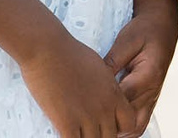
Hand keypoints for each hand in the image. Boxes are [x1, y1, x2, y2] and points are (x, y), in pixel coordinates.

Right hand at [20, 33, 141, 137]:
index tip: (106, 123)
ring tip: (76, 132)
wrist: (47, 48)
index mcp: (113, 94)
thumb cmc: (69, 51)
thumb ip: (106, 83)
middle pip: (111, 137)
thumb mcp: (98, 65)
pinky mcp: (67, 122)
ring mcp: (86, 117)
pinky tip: (64, 133)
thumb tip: (106, 88)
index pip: (129, 123)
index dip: (119, 127)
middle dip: (100, 135)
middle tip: (87, 129)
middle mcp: (104, 108)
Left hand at [102, 0, 177, 131]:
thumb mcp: (127, 40)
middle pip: (130, 121)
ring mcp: (152, 99)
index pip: (123, 100)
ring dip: (119, 131)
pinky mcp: (149, 101)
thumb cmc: (143, 31)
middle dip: (110, 125)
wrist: (162, 27)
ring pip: (137, 128)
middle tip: (89, 123)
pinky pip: (139, 123)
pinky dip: (125, 129)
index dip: (103, 107)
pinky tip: (109, 126)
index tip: (83, 107)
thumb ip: (112, 61)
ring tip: (97, 128)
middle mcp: (152, 92)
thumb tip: (94, 79)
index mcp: (148, 76)